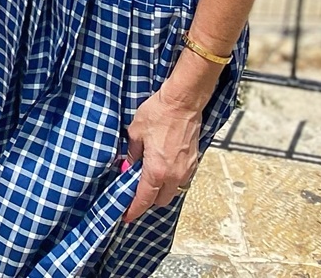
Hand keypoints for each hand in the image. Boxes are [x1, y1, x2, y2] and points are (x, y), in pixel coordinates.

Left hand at [122, 81, 204, 221]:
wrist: (183, 103)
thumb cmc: (158, 114)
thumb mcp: (135, 133)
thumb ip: (132, 154)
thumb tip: (128, 167)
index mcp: (157, 171)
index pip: (145, 199)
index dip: (134, 209)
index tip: (126, 217)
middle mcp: (174, 175)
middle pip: (160, 200)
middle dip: (148, 200)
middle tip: (135, 192)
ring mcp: (186, 170)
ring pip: (172, 191)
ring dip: (161, 190)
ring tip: (148, 177)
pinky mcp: (194, 162)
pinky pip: (181, 179)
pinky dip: (171, 179)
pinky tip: (162, 167)